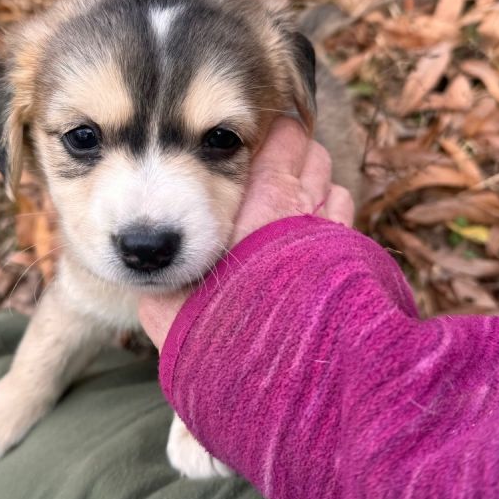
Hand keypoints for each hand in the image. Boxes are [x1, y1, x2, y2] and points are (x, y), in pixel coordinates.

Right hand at [138, 117, 354, 349]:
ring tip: (299, 209)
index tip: (262, 143)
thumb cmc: (209, 321)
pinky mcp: (349, 259)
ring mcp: (330, 230)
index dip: (276, 134)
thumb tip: (149, 255)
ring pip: (333, 184)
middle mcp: (302, 203)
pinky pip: (347, 219)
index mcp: (262, 194)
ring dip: (319, 189)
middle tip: (279, 173)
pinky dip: (335, 220)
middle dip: (300, 158)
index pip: (283, 136)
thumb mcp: (165, 292)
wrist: (260, 363)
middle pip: (314, 154)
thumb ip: (166, 262)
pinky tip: (320, 239)